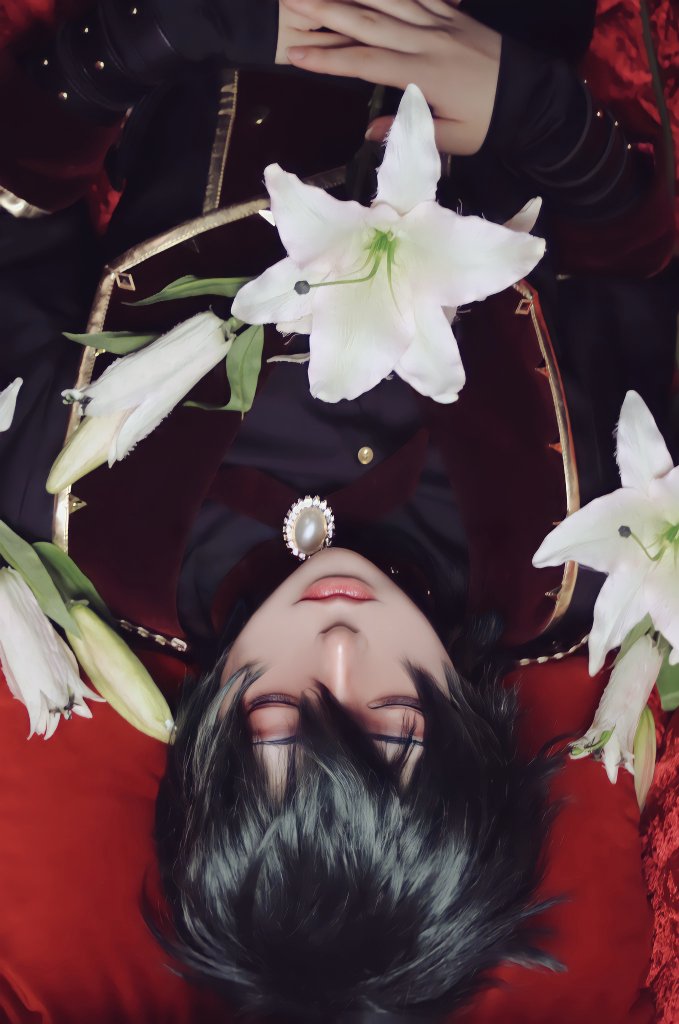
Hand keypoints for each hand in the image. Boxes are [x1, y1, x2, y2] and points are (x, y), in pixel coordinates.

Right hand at [281, 0, 501, 154]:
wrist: (533, 96)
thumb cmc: (491, 122)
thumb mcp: (452, 139)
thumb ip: (410, 130)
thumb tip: (370, 131)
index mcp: (424, 75)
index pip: (366, 63)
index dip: (329, 59)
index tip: (296, 55)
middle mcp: (427, 41)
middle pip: (369, 22)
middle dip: (328, 11)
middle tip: (294, 2)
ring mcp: (440, 22)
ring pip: (388, 1)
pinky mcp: (453, 13)